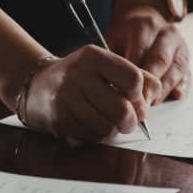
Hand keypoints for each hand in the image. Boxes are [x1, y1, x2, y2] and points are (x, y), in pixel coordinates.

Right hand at [23, 45, 160, 141]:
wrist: (38, 85)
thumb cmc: (80, 76)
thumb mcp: (105, 65)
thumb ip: (136, 76)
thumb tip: (154, 96)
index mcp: (94, 56)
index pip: (134, 79)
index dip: (139, 94)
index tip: (133, 97)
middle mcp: (78, 74)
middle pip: (122, 109)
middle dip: (130, 121)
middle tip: (128, 120)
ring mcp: (66, 98)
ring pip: (107, 127)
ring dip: (113, 130)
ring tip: (107, 121)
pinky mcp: (59, 119)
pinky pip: (91, 136)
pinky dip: (96, 135)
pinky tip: (90, 124)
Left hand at [106, 1, 190, 104]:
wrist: (144, 21)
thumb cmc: (125, 36)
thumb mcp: (113, 39)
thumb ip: (112, 59)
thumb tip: (109, 85)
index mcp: (145, 26)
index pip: (141, 51)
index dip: (133, 75)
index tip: (124, 93)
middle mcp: (166, 33)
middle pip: (160, 61)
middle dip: (150, 85)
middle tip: (139, 104)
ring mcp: (180, 46)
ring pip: (176, 69)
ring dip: (164, 90)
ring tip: (151, 104)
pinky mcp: (187, 59)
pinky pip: (187, 75)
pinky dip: (182, 87)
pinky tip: (174, 96)